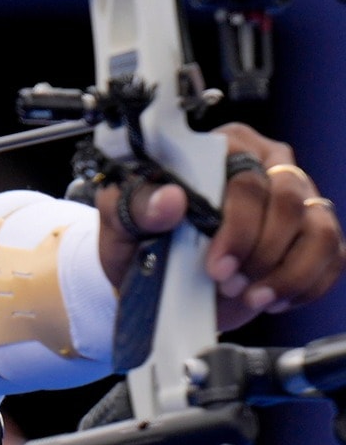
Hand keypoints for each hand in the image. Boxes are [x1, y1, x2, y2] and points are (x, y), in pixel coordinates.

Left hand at [96, 122, 345, 331]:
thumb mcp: (120, 218)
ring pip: (319, 229)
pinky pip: (333, 254)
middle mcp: (265, 162)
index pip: (245, 176)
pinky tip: (275, 298)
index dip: (237, 225)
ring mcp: (295, 196)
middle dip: (261, 252)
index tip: (216, 265)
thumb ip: (139, 204)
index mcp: (220, 145)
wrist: (152, 276)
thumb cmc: (138, 236)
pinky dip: (308, 284)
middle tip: (229, 283)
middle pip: (287, 201)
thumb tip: (170, 199)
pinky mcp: (313, 231)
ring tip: (253, 297)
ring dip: (289, 273)